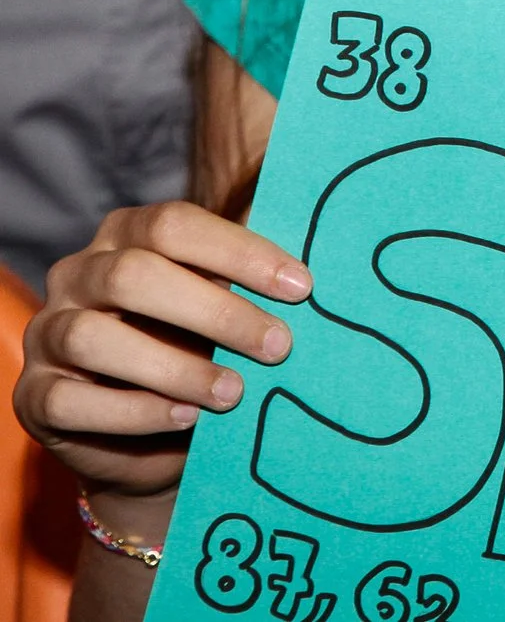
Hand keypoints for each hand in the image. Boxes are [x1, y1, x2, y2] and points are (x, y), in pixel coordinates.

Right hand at [13, 202, 308, 499]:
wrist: (162, 438)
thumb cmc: (205, 351)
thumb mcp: (227, 312)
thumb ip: (252, 286)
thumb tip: (310, 279)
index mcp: (127, 235)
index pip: (174, 225)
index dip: (239, 252)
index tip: (301, 287)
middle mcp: (78, 274)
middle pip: (134, 276)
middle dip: (216, 312)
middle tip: (279, 346)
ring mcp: (49, 334)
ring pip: (94, 338)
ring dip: (175, 367)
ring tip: (235, 392)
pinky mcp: (34, 395)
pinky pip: (71, 399)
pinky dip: (135, 411)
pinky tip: (187, 417)